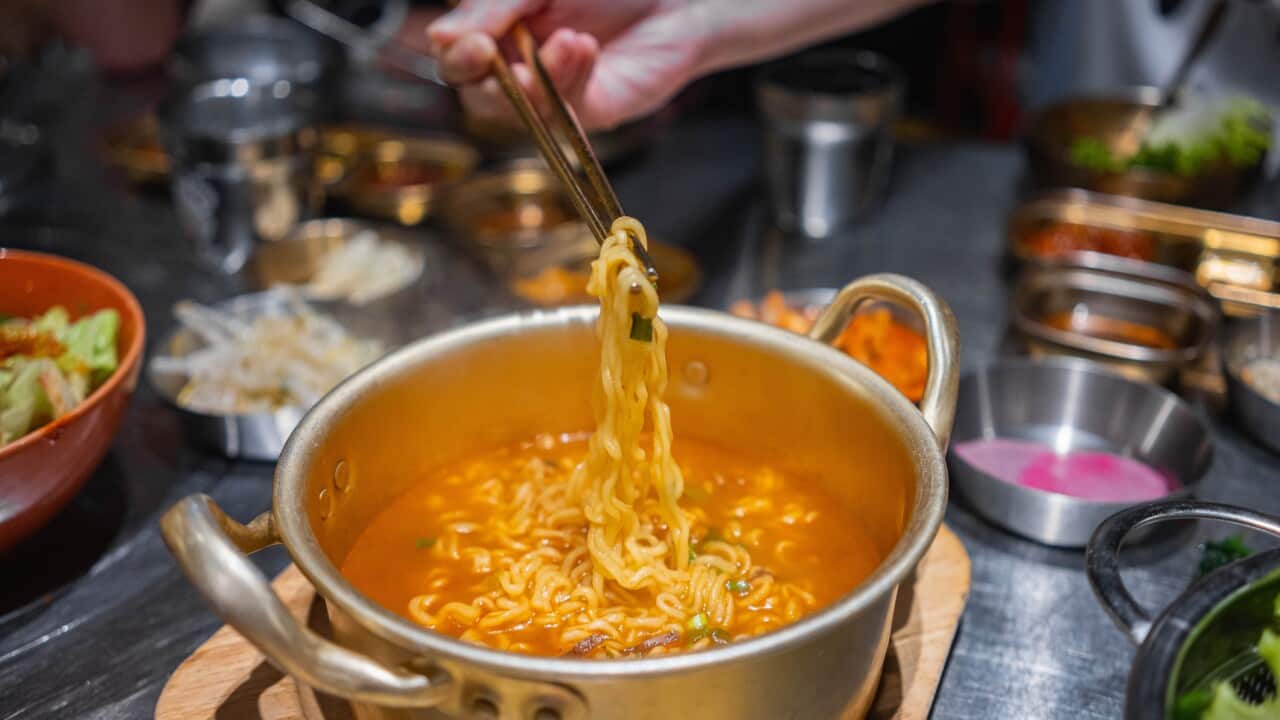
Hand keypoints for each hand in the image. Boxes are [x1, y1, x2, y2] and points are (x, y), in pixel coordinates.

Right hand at [426, 0, 707, 129]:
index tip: (473, 42)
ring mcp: (553, 94)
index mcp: (501, 28)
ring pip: (517, 110)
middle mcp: (520, 65)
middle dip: (481, 77)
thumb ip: (496, 6)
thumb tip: (440, 35)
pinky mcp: (588, 113)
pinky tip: (586, 48)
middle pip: (475, 94)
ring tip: (572, 38)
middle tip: (491, 52)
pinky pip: (560, 115)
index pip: (455, 55)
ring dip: (538, 74)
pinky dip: (569, 81)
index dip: (455, 54)